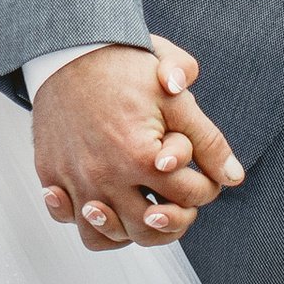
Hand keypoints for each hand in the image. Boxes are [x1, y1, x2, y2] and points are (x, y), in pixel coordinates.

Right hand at [32, 35, 242, 250]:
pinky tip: (99, 204)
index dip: (206, 187)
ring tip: (140, 212)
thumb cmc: (121, 68)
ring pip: (105, 235)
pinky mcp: (50, 171)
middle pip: (151, 229)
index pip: (191, 197)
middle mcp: (104, 175)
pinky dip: (84, 219)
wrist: (66, 48)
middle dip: (175, 219)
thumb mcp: (174, 97)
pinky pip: (65, 216)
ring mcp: (74, 177)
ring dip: (128, 230)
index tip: (200, 174)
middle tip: (176, 201)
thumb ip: (209, 140)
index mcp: (139, 157)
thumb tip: (234, 177)